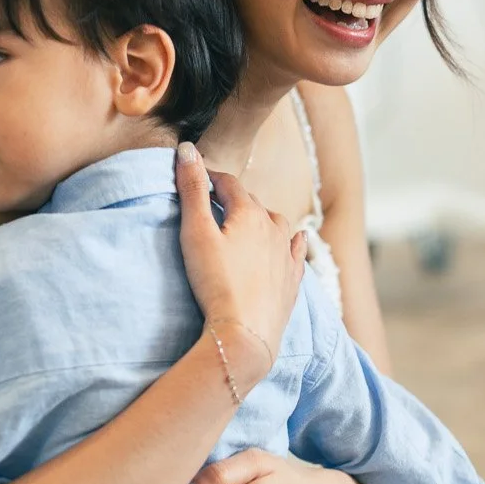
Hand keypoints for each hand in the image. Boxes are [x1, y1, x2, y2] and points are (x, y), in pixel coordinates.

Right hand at [174, 142, 303, 389]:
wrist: (245, 334)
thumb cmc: (215, 283)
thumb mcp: (195, 232)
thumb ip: (192, 189)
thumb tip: (187, 149)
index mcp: (249, 213)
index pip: (229, 184)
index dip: (211, 178)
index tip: (197, 177)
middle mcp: (274, 229)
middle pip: (253, 203)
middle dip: (234, 198)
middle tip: (214, 203)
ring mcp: (286, 255)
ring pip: (277, 224)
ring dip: (262, 218)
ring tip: (247, 221)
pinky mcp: (292, 281)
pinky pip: (297, 252)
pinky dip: (294, 241)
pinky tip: (295, 239)